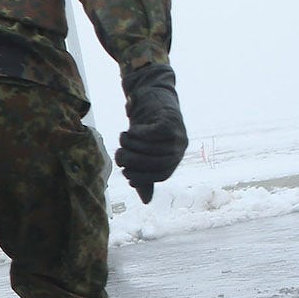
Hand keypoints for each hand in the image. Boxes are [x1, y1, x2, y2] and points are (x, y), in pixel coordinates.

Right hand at [117, 63, 186, 203]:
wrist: (152, 96)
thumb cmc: (146, 127)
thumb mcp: (144, 152)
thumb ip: (146, 172)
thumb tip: (147, 201)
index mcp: (175, 158)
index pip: (161, 175)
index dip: (142, 177)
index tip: (126, 174)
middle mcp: (180, 148)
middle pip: (156, 163)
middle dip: (134, 162)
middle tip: (118, 155)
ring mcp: (177, 134)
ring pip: (151, 148)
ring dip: (132, 145)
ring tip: (122, 139)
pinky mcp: (170, 121)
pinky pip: (153, 134)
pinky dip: (138, 134)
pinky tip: (131, 130)